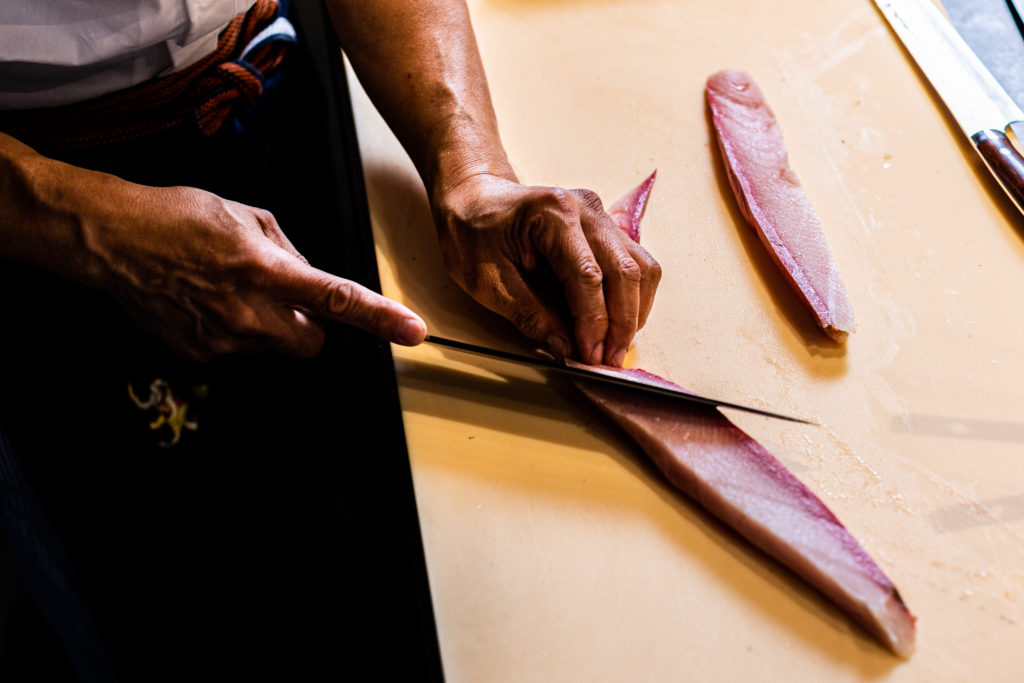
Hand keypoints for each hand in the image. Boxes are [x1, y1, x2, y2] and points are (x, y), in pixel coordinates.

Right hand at [79, 184, 425, 360]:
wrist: (113, 240)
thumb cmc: (178, 218)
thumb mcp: (249, 217)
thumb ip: (291, 252)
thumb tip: (310, 278)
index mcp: (267, 271)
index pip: (336, 299)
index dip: (380, 318)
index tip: (412, 332)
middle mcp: (247, 313)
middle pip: (311, 344)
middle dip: (308, 327)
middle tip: (282, 299)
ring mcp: (221, 341)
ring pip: (273, 351)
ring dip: (267, 329)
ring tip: (229, 293)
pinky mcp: (198, 357)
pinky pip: (237, 355)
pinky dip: (234, 335)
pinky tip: (208, 306)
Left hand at [432, 173, 660, 365]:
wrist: (474, 199)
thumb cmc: (473, 231)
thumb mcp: (485, 280)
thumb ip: (527, 314)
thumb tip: (564, 347)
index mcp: (552, 215)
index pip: (589, 276)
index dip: (594, 322)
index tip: (590, 355)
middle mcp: (585, 210)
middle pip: (625, 272)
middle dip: (622, 323)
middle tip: (609, 359)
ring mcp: (600, 216)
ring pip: (641, 267)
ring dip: (634, 311)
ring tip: (615, 345)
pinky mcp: (605, 227)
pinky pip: (635, 263)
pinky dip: (633, 297)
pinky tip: (618, 321)